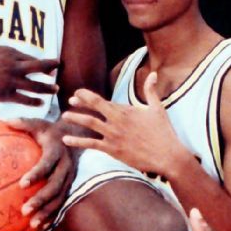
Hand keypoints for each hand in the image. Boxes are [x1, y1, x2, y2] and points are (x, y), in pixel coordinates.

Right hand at [0, 15, 58, 105]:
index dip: (42, 61)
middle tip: (57, 71)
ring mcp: (10, 81)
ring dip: (47, 88)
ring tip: (56, 89)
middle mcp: (13, 66)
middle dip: (50, 69)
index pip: (30, 57)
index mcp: (8, 52)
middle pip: (38, 67)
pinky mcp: (5, 95)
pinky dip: (34, 101)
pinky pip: (24, 98)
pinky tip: (41, 103)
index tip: (50, 63)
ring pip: (34, 85)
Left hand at [6, 117, 75, 230]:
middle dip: (41, 200)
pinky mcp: (69, 186)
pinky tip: (41, 228)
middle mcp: (66, 167)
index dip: (36, 174)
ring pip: (59, 199)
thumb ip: (24, 123)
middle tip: (24, 210)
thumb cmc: (50, 130)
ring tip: (33, 225)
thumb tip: (7, 121)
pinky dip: (52, 216)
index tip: (22, 184)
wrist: (77, 135)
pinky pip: (61, 203)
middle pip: (54, 187)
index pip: (46, 164)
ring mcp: (69, 179)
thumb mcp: (39, 123)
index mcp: (57, 152)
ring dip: (47, 213)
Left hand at [61, 72, 190, 177]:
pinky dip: (77, 142)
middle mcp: (117, 121)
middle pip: (93, 109)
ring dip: (75, 119)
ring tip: (64, 117)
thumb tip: (153, 74)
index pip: (101, 101)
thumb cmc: (164, 132)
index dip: (87, 96)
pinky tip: (66, 140)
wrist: (167, 155)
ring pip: (89, 125)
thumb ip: (151, 91)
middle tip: (69, 101)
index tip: (77, 93)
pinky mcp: (113, 150)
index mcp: (125, 110)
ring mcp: (113, 136)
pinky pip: (91, 144)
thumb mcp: (157, 108)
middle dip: (80, 104)